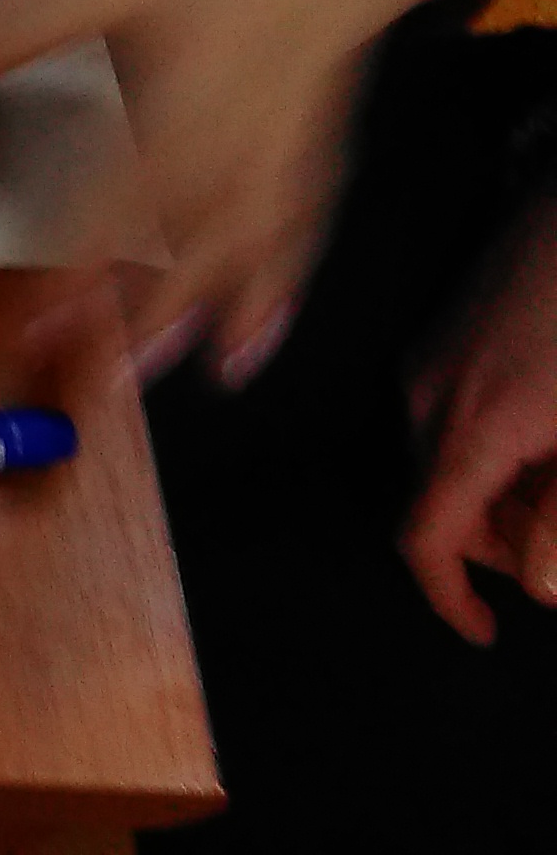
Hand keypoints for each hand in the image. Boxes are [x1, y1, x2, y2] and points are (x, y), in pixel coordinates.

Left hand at [0, 0, 556, 390]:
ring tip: (126, 368)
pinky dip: (266, 288)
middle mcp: (200, 50)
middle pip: (138, 161)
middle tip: (31, 332)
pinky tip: (235, 354)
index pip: (5, 36)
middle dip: (91, 253)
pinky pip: (288, 218)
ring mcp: (266, 100)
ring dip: (175, 293)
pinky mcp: (310, 133)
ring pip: (218, 211)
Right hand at [409, 197, 556, 644]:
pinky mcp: (442, 334)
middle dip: (496, 545)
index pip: (424, 538)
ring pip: (444, 462)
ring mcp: (429, 360)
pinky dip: (491, 452)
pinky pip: (447, 418)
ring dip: (499, 496)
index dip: (448, 597)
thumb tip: (543, 588)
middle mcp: (428, 399)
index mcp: (471, 431)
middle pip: (437, 505)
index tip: (486, 632)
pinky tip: (548, 435)